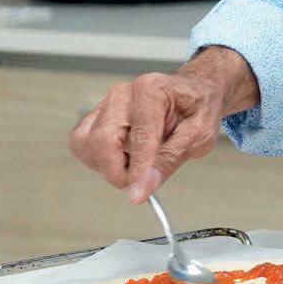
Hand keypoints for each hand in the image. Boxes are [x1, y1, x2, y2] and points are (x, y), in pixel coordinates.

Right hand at [69, 47, 259, 202]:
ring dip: (108, 165)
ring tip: (137, 163)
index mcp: (152, 91)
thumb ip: (169, 160)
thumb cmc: (198, 107)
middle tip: (139, 182)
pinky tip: (123, 158)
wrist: (194, 93)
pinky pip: (83, 144)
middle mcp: (124, 94)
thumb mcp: (199, 136)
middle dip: (118, 170)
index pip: (138, 136)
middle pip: (102, 140)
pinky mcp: (98, 116)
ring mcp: (108, 103)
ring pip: (87, 144)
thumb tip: (143, 187)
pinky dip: (99, 159)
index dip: (137, 169)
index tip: (138, 192)